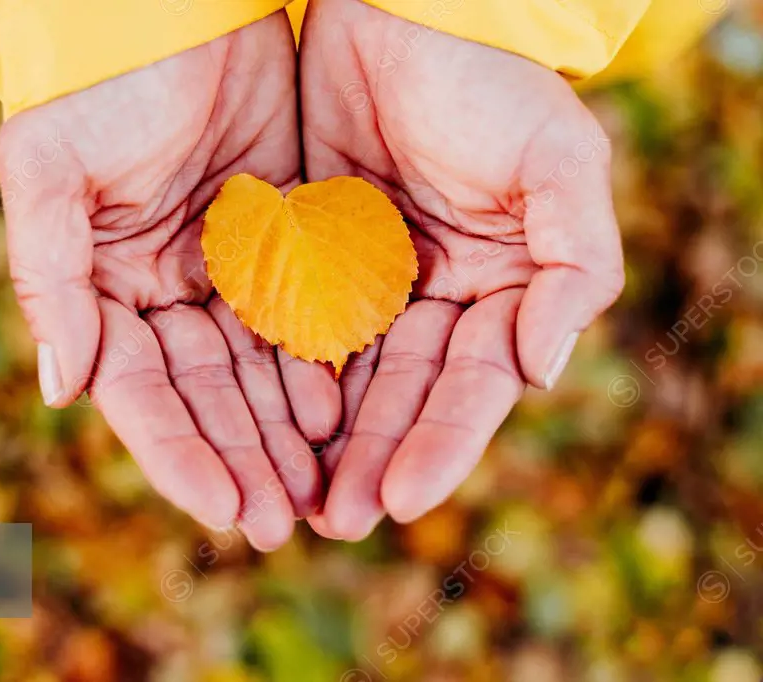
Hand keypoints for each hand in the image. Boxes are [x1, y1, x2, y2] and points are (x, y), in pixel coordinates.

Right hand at [0, 14, 339, 549]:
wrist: (178, 6)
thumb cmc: (102, 83)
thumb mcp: (50, 169)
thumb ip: (51, 277)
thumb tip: (60, 390)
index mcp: (107, 290)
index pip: (144, 395)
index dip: (181, 455)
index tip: (224, 512)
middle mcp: (166, 293)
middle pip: (209, 398)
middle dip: (244, 462)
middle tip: (285, 525)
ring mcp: (226, 272)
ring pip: (261, 372)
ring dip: (287, 434)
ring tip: (323, 492)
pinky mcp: (283, 243)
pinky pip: (304, 319)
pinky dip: (321, 367)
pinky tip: (344, 413)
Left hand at [300, 0, 623, 538]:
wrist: (401, 13)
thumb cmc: (491, 82)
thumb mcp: (559, 161)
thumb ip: (574, 264)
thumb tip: (545, 372)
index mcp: (497, 291)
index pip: (469, 387)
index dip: (439, 445)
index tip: (400, 500)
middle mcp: (433, 300)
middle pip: (400, 399)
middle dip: (371, 461)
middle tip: (333, 524)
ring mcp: (368, 285)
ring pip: (342, 379)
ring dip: (320, 442)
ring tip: (288, 501)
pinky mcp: (309, 260)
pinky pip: (290, 330)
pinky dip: (277, 380)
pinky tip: (258, 426)